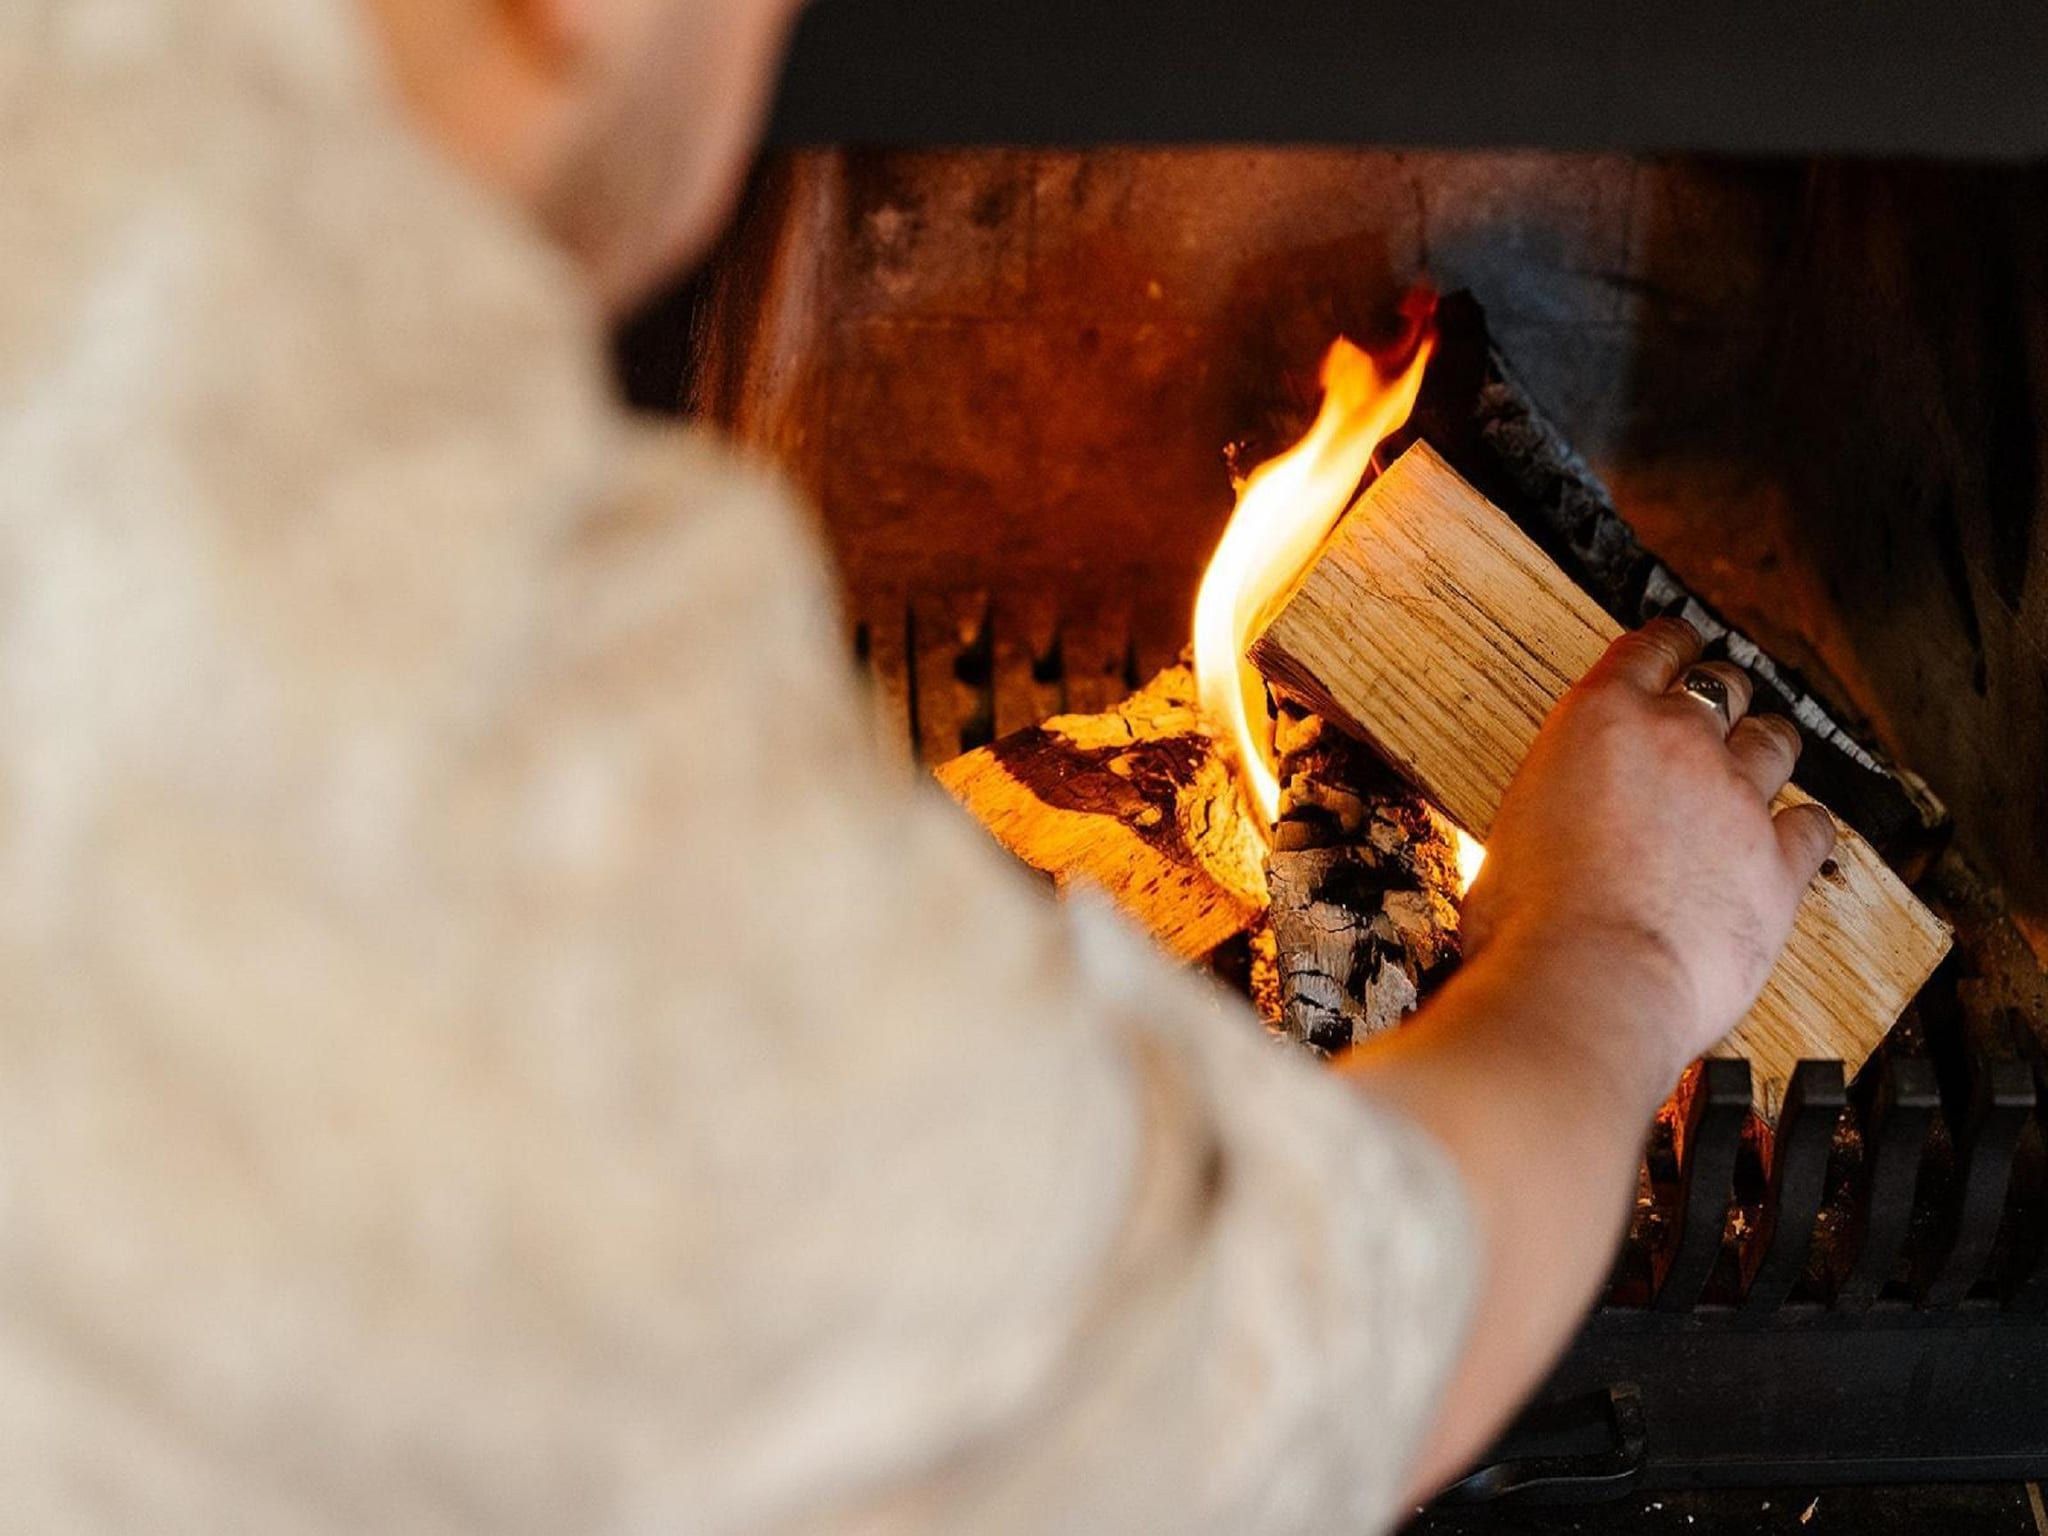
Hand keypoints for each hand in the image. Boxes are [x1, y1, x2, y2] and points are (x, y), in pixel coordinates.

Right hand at [1457, 617, 1837, 1096]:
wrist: (1587, 982)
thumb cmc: (1527, 922)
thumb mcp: (1510, 833)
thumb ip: (1552, 807)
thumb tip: (1552, 833)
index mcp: (1600, 721)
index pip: (1651, 649)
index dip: (1670, 643)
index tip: (1677, 643)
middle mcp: (1678, 742)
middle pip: (1722, 686)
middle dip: (1720, 695)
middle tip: (1716, 707)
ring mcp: (1737, 798)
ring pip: (1776, 741)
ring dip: (1765, 747)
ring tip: (1759, 760)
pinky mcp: (1780, 861)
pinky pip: (1813, 825)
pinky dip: (1803, 828)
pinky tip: (1794, 835)